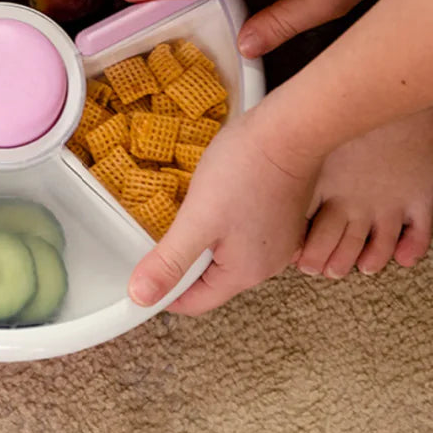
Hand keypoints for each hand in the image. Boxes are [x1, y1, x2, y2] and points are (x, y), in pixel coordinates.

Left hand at [127, 114, 315, 313]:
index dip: (166, 290)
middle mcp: (267, 264)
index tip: (144, 269)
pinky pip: (244, 231)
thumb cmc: (245, 170)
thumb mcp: (197, 218)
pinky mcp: (281, 215)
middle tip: (163, 228)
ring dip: (205, 237)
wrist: (289, 130)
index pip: (196, 302)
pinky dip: (224, 221)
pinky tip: (215, 196)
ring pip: (228, 252)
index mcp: (244, 273)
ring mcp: (280, 239)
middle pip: (213, 277)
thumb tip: (142, 297)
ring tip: (189, 209)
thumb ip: (170, 261)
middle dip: (185, 259)